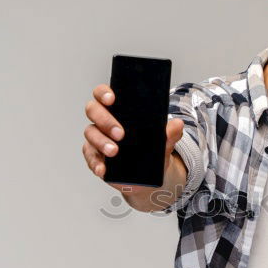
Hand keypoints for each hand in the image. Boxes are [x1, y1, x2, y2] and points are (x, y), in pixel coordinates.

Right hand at [83, 83, 184, 198]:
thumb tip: (178, 124)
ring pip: (90, 133)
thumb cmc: (150, 149)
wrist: (147, 175)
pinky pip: (90, 157)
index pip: (103, 94)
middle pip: (93, 111)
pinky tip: (103, 169)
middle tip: (121, 133)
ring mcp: (96, 138)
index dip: (103, 93)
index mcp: (118, 109)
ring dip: (101, 142)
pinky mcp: (94, 156)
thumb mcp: (163, 142)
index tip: (112, 99)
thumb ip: (170, 133)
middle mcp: (103, 120)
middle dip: (105, 120)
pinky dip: (95, 163)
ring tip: (114, 152)